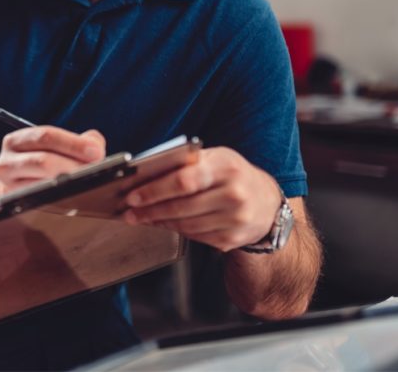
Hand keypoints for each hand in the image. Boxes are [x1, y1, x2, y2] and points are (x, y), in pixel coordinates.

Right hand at [0, 126, 105, 195]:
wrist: (18, 187)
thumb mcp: (58, 146)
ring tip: (88, 184)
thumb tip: (95, 149)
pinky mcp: (13, 208)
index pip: (45, 136)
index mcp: (16, 141)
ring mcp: (7, 187)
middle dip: (73, 166)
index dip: (74, 143)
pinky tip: (74, 198)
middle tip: (96, 171)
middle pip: (43, 162)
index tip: (97, 152)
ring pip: (41, 185)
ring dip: (69, 185)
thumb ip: (81, 141)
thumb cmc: (44, 163)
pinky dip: (60, 200)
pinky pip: (40, 204)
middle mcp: (6, 163)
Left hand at [122, 147, 281, 251]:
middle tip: (130, 212)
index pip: (184, 180)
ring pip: (186, 225)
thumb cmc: (232, 175)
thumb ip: (186, 164)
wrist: (266, 202)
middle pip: (182, 206)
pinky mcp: (232, 239)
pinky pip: (195, 237)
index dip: (154, 190)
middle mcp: (234, 194)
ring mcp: (235, 219)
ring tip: (142, 218)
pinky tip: (164, 224)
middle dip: (150, 210)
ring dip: (159, 222)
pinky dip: (176, 231)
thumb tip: (146, 174)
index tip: (133, 196)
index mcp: (226, 167)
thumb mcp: (215, 159)